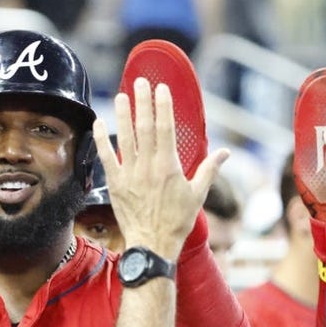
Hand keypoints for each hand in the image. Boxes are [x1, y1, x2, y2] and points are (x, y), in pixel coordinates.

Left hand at [95, 78, 228, 259]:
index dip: (163, 106)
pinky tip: (99, 123)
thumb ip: (210, 170)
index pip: (166, 129)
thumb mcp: (198, 195)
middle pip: (145, 128)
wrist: (153, 245)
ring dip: (123, 115)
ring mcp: (130, 175)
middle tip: (140, 82)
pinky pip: (107, 157)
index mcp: (169, 166)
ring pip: (125, 138)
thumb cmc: (177, 221)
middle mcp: (148, 167)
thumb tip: (226, 153)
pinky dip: (102, 140)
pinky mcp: (116, 184)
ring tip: (122, 95)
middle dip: (143, 103)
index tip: (161, 89)